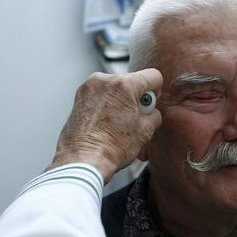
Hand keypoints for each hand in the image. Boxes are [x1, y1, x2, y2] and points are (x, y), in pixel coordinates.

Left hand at [47, 69, 162, 182]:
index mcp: (124, 84)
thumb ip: (154, 113)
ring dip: (121, 100)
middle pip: (132, 80)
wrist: (83, 161)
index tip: (150, 102)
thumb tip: (150, 111)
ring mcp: (89, 87)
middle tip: (135, 117)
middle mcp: (104, 80)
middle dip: (136, 96)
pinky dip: (107, 103)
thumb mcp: (146, 131)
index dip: (156, 90)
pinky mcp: (79, 96)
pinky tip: (107, 122)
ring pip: (115, 87)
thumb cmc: (111, 148)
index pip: (153, 75)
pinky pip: (101, 94)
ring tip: (119, 122)